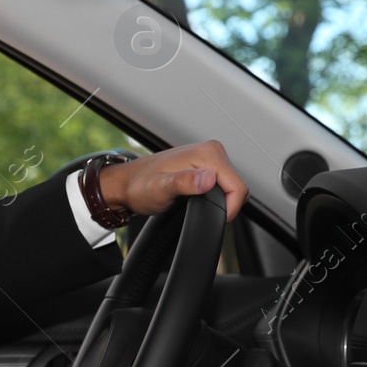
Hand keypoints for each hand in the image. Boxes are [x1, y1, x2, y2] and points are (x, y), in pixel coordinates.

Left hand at [97, 140, 247, 218]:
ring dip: (220, 200)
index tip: (214, 216)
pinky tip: (197, 198)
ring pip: (231, 186)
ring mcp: (209, 156)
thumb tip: (207, 179)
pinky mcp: (207, 164)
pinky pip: (223, 184)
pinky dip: (216, 196)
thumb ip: (184, 183)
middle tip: (198, 210)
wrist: (127, 184)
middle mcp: (211, 150)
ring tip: (194, 203)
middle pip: (237, 186)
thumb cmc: (139, 186)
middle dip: (224, 204)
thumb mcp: (160, 189)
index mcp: (207, 153)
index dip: (230, 208)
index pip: (238, 186)